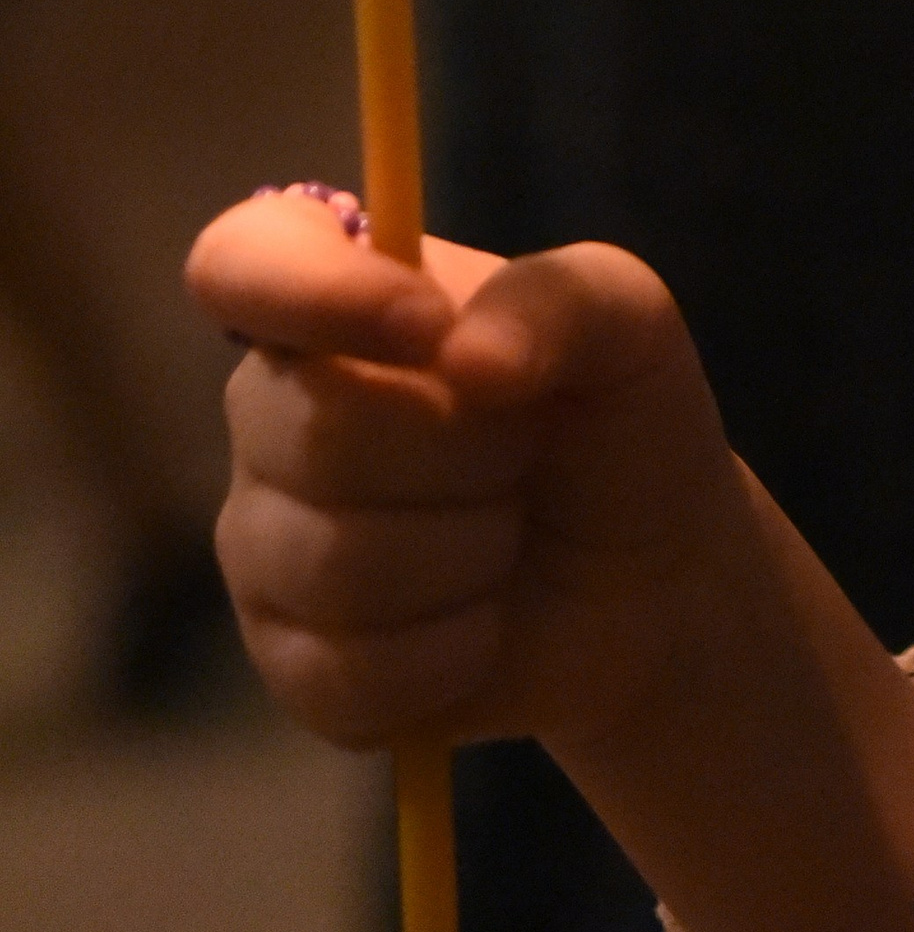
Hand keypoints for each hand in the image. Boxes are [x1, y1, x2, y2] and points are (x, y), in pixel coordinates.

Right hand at [188, 186, 747, 757]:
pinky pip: (344, 670)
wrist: (653, 584)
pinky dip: (450, 651)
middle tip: (521, 455)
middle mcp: (278, 412)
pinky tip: (481, 624)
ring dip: (469, 554)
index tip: (428, 329)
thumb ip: (561, 300)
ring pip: (335, 559)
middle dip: (465, 452)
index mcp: (342, 300)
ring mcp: (269, 541)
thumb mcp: (630, 328)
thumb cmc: (619, 425)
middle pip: (315, 428)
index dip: (314, 292)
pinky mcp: (291, 662)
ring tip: (508, 538)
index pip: (243, 262)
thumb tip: (463, 357)